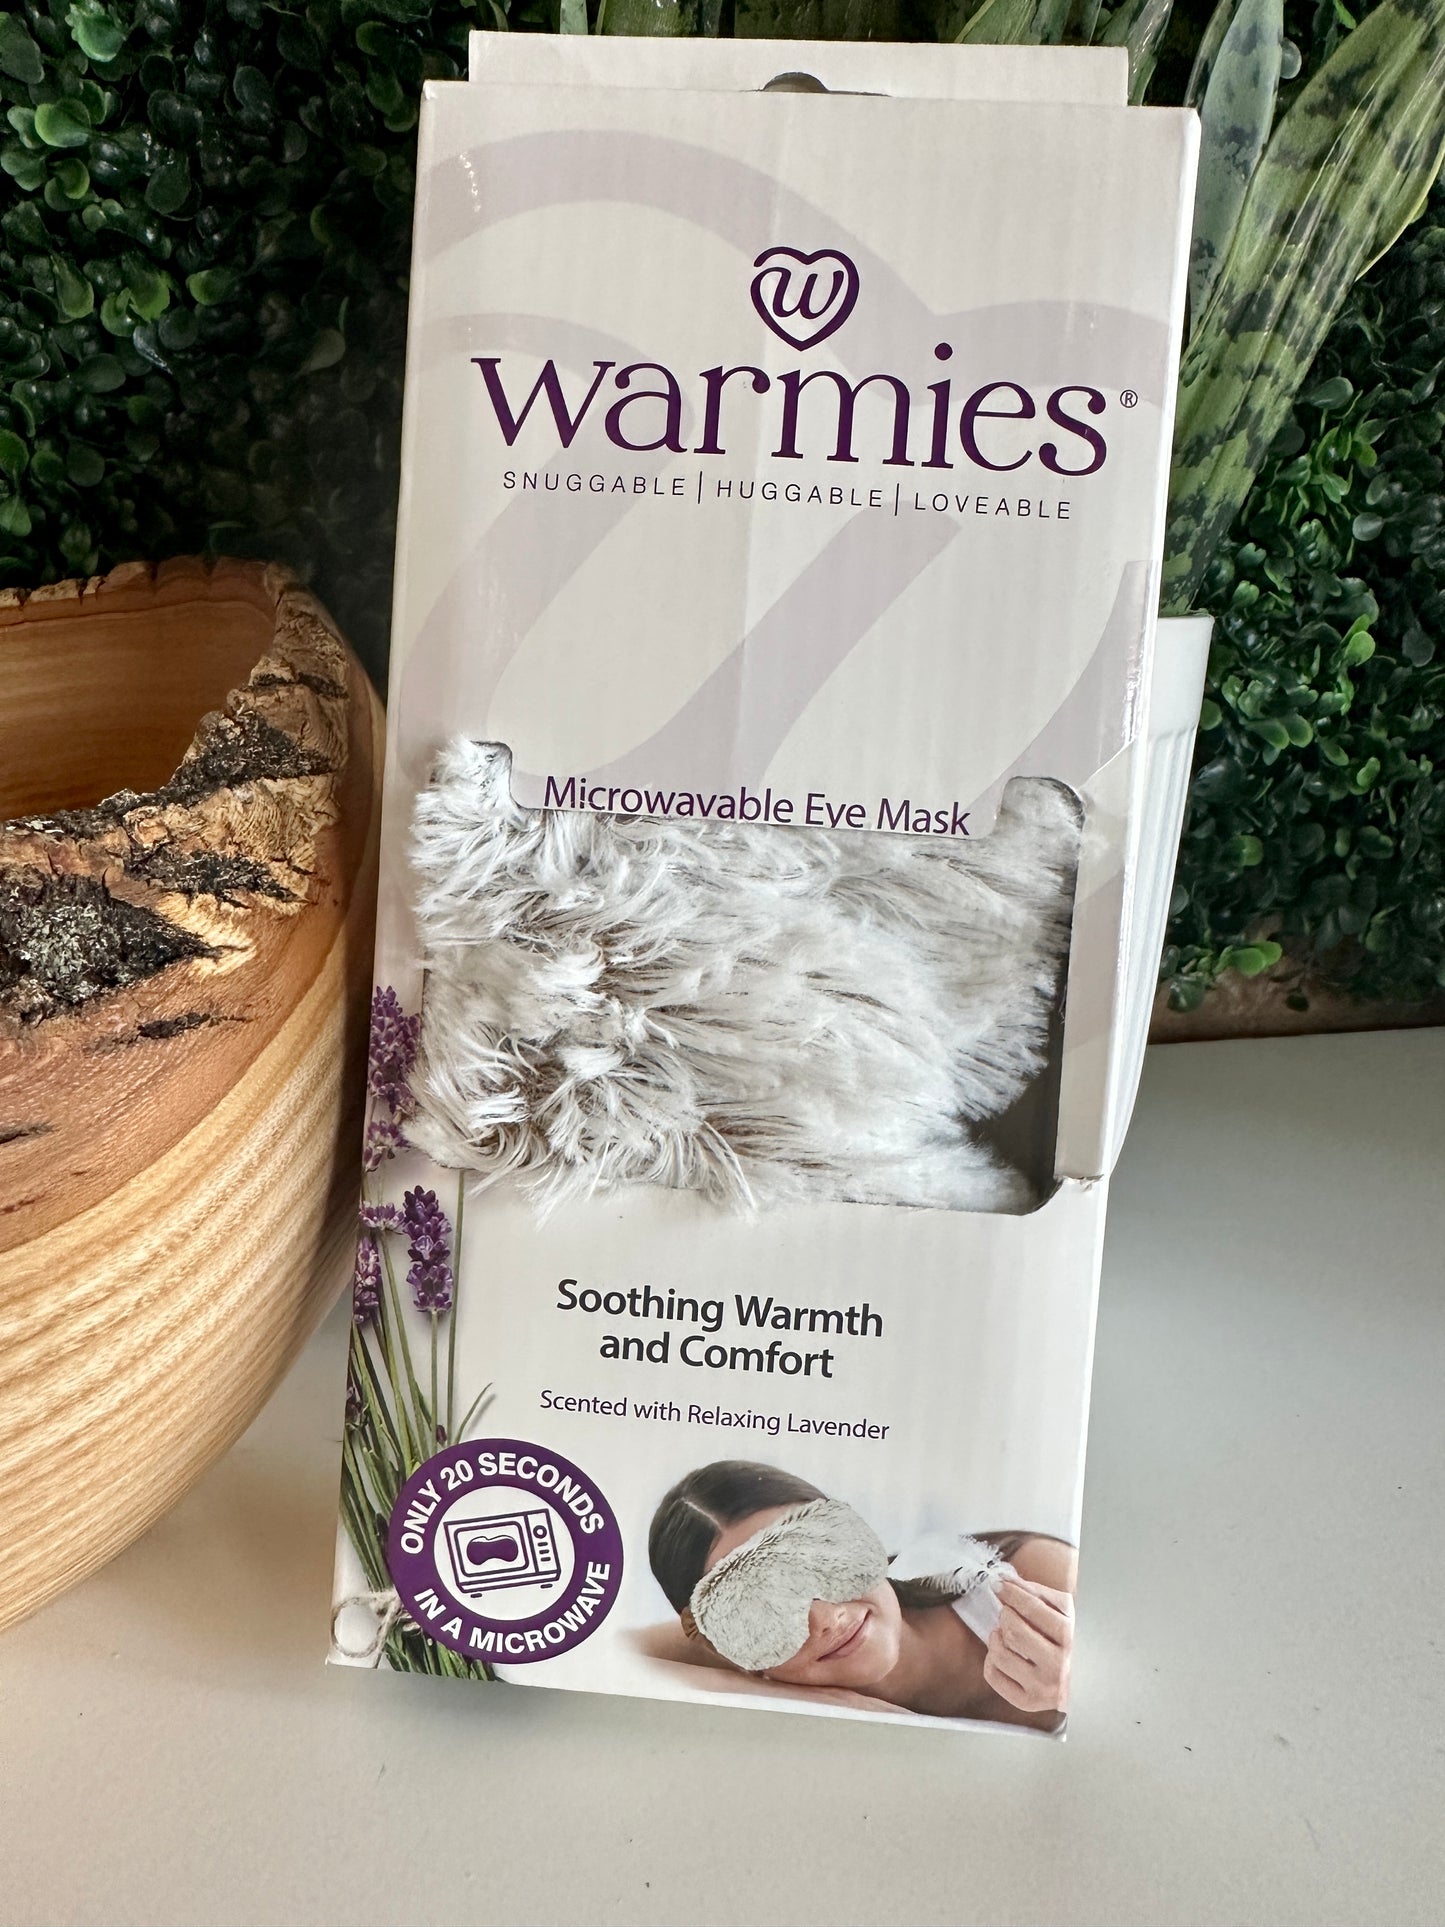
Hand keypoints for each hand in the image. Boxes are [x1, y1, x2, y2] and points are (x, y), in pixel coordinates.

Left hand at [983, 1578, 1072, 1714]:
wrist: (1080, 1682)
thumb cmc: (1066, 1640)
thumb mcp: (1062, 1612)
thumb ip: (1037, 1593)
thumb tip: (1006, 1580)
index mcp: (1069, 1638)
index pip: (1033, 1608)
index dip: (1011, 1593)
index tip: (999, 1584)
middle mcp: (1058, 1665)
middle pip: (1014, 1631)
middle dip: (1005, 1616)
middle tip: (1007, 1614)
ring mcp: (1043, 1687)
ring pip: (1000, 1654)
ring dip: (995, 1638)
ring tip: (1003, 1634)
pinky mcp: (1028, 1703)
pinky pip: (994, 1676)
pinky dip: (990, 1661)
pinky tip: (1002, 1655)